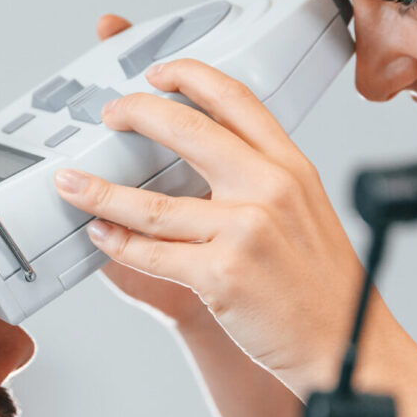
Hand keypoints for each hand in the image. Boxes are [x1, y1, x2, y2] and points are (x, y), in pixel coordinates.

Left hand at [54, 57, 364, 392]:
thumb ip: (260, 181)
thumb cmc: (321, 286)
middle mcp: (269, 189)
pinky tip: (101, 235)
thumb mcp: (304, 211)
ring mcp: (245, 230)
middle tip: (109, 115)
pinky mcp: (221, 275)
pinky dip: (117, 244)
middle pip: (184, 130)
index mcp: (290, 166)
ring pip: (151, 203)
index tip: (157, 73)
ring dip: (99, 191)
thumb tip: (197, 163)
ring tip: (71, 183)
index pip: (234, 98)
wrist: (345, 344)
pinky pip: (152, 253)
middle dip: (134, 113)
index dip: (189, 75)